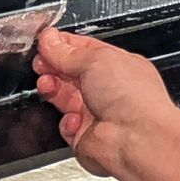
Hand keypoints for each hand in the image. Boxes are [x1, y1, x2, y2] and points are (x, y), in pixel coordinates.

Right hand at [34, 26, 174, 174]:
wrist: (138, 140)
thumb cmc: (134, 99)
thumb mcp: (95, 60)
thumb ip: (67, 51)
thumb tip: (49, 40)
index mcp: (118, 66)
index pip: (85, 51)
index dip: (63, 46)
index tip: (45, 43)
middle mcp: (109, 90)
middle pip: (71, 74)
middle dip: (53, 67)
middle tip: (41, 63)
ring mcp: (97, 114)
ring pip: (64, 98)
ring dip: (53, 89)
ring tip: (47, 84)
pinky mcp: (86, 137)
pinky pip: (66, 126)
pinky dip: (66, 122)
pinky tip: (75, 119)